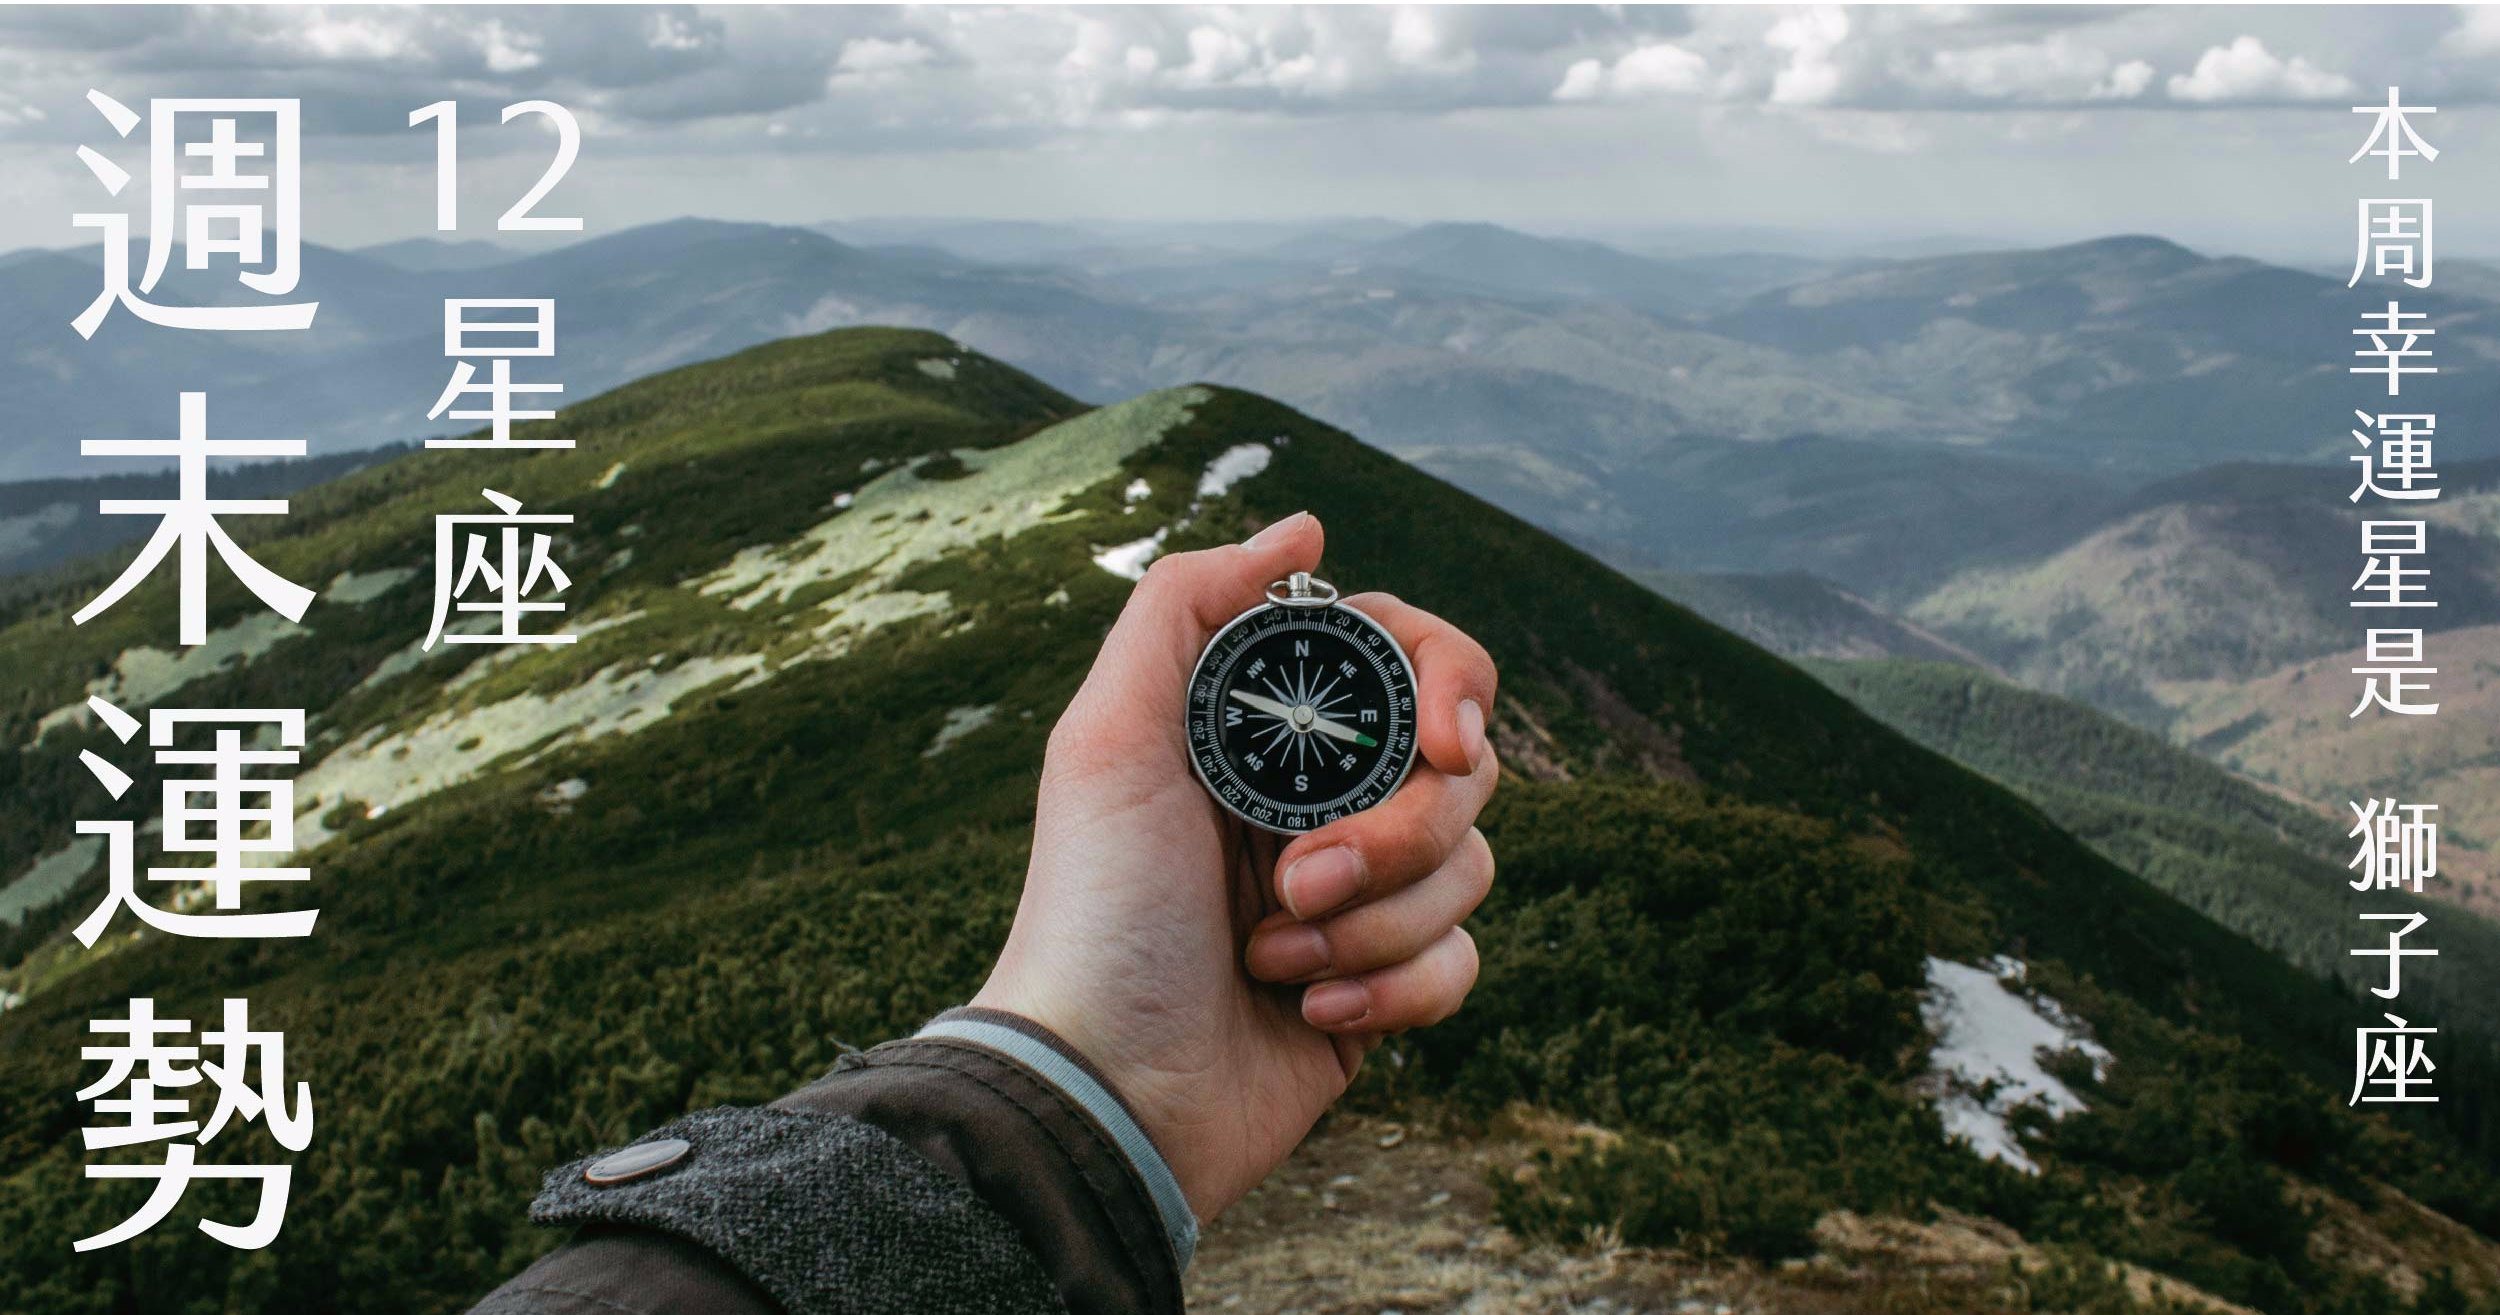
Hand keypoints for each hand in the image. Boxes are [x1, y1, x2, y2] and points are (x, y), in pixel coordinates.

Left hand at [972, 511, 1499, 1220]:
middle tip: (1297, 881)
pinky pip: (1461, 963)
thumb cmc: (1095, 911)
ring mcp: (1358, 898)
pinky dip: (1395, 991)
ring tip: (1274, 958)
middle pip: (1462, 771)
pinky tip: (1310, 1014)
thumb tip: (1306, 527)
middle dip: (1392, 835)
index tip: (1444, 741)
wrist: (1105, 1089)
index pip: (1412, 665)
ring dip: (1375, 924)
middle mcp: (1320, 802)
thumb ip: (1189, 606)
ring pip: (1471, 869)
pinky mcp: (1382, 990)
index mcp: (1267, 733)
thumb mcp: (1108, 737)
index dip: (1451, 688)